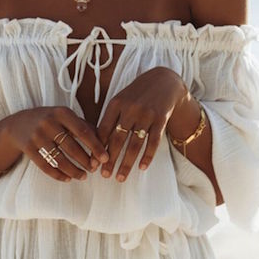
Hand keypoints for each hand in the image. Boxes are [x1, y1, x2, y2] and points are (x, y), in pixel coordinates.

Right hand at [5, 106, 108, 182]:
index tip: (105, 158)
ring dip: (74, 171)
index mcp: (62, 113)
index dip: (96, 146)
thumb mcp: (65, 117)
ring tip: (84, 176)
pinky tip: (68, 178)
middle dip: (85, 161)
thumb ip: (84, 126)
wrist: (18, 124)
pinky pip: (45, 166)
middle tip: (94, 169)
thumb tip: (104, 144)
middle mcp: (48, 123)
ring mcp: (37, 136)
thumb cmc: (51, 120)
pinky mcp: (28, 148)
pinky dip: (58, 175)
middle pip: (72, 147)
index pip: (83, 131)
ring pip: (59, 159)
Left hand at [96, 67, 189, 181]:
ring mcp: (146, 114)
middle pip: (118, 139)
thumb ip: (110, 118)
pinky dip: (147, 156)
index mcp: (116, 103)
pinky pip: (153, 142)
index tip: (93, 164)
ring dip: (127, 163)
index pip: (103, 130)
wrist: (164, 80)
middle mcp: (130, 108)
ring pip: (134, 144)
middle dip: (110, 160)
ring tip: (120, 178)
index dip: (97, 148)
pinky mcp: (161, 119)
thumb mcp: (121, 100)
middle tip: (105, 176)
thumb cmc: (137, 94)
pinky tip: (142, 168)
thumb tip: (98, 143)